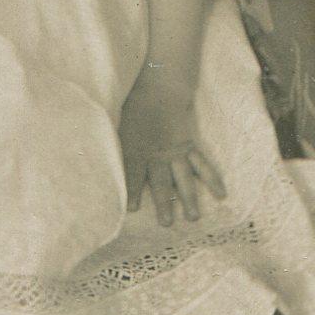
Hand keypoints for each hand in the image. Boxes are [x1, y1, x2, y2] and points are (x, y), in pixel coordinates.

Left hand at [119, 77, 225, 226]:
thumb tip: (92, 163)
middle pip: (161, 181)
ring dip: (188, 198)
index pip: (134, 174)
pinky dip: (212, 178)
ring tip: (193, 217)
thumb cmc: (132, 113)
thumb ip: (113, 149)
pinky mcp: (188, 146)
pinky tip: (222, 194)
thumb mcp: (117, 130)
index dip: (133, 190)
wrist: (156, 91)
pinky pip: (202, 164)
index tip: (132, 209)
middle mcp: (157, 154)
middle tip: (166, 223)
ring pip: (183, 177)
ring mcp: (175, 151)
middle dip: (163, 202)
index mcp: (136, 150)